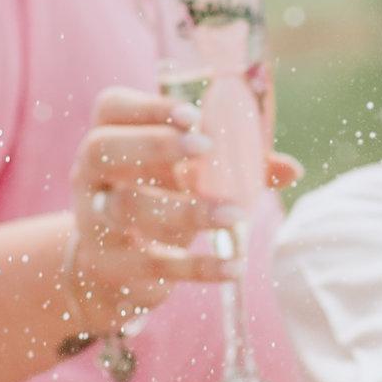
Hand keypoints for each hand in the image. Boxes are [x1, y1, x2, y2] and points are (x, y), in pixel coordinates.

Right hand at [63, 86, 242, 338]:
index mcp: (108, 140)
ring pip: (128, 208)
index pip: (110, 108)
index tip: (193, 114)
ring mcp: (94, 222)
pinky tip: (236, 267)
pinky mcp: (110, 267)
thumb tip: (292, 169)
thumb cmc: (156, 204)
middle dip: (154, 144)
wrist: (111, 274)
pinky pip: (154, 265)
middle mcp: (90, 177)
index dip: (147, 107)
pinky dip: (200, 267)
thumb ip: (236, 169)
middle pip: (102, 149)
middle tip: (205, 147)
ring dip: (186, 210)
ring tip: (235, 216)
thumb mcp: (186, 180)